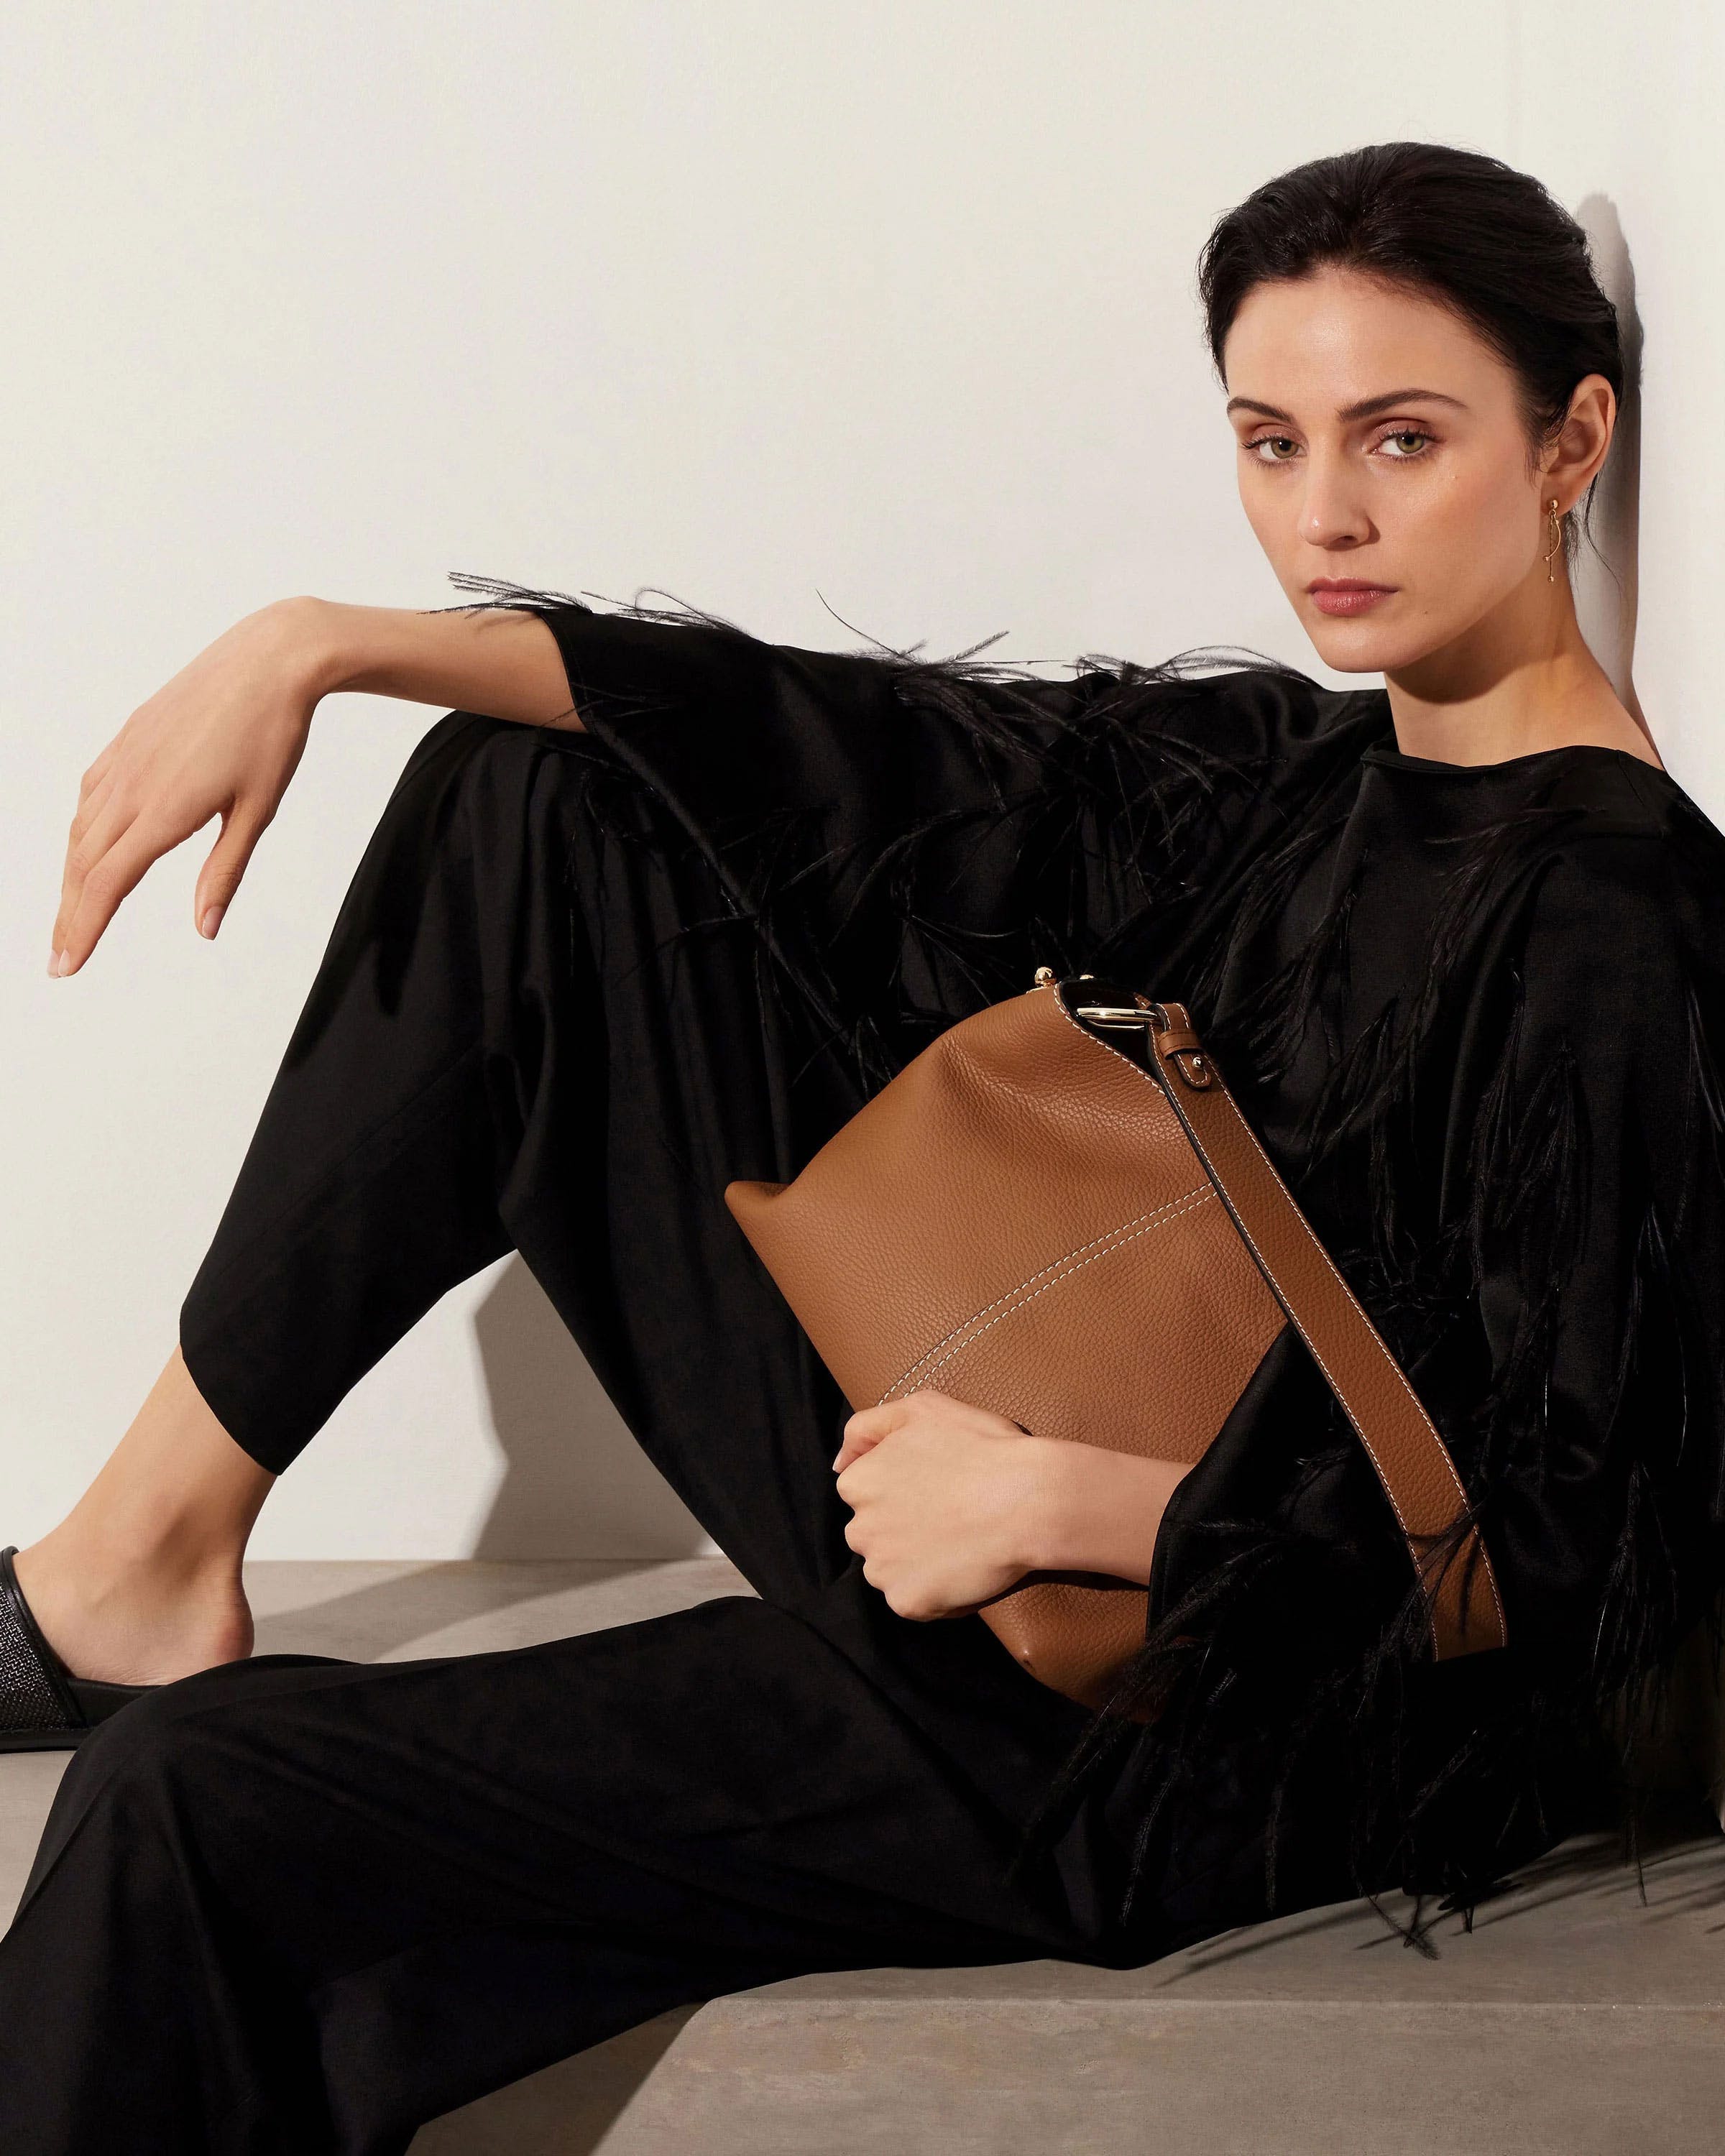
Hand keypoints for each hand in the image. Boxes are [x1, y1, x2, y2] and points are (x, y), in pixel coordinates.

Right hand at [50, 596, 328, 975]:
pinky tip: (86, 845)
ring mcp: (125, 759)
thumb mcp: (257, 813)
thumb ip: (224, 873)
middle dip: (69, 914)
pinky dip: (81, 828)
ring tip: (72, 912)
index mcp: (164, 810)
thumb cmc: (273, 735)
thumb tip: (205, 928)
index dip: (83, 930)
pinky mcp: (128, 738)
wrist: (270, 660)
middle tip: (60, 956)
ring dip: (72, 875)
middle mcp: (133, 786)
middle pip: (84, 864)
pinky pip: (90, 793)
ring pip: (81, 829)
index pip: (108, 884)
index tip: (67, 966)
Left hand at [832, 1387, 1061, 1620]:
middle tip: (950, 1515)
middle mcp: (860, 1529)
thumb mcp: (923, 1408)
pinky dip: (936, 1592)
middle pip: (872, 1533)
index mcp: (859, 1483)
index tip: (936, 1486)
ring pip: (889, 1569)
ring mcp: (883, 1571)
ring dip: (914, 1561)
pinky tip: (965, 1569)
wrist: (1029, 1499)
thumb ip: (867, 1427)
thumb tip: (839, 1462)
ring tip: (959, 1543)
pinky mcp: (908, 1603)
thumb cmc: (982, 1448)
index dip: (901, 1488)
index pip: (864, 1491)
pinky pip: (915, 1601)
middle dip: (901, 1527)